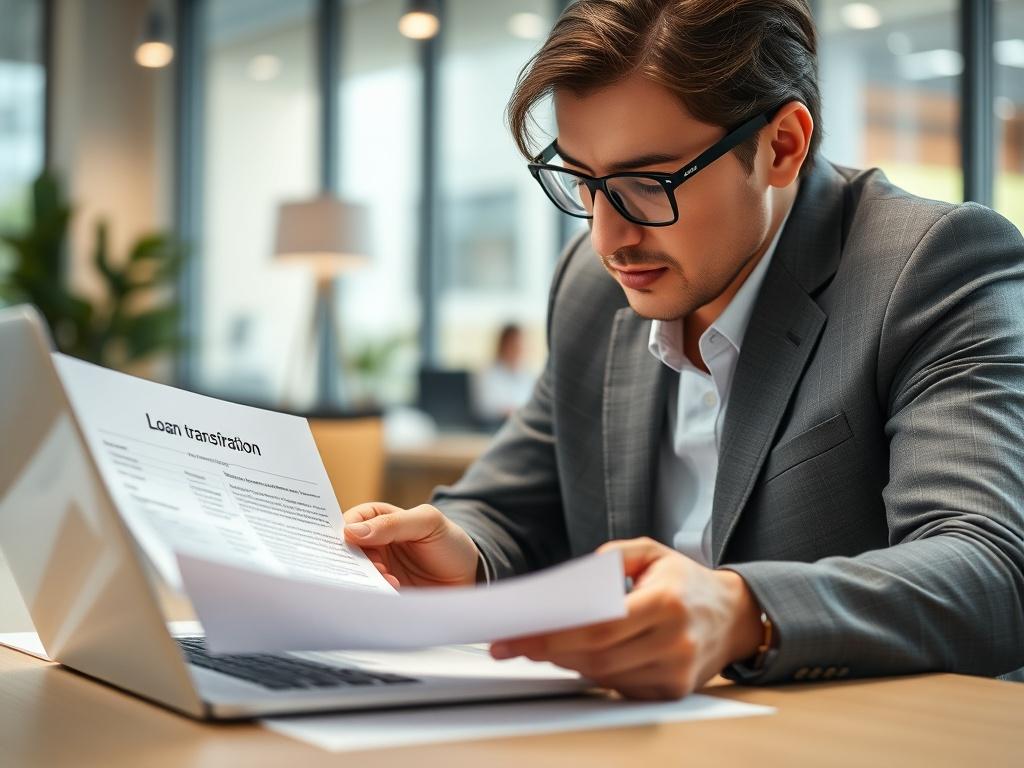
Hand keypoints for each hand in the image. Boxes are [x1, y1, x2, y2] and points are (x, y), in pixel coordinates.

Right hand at [342, 502, 480, 588]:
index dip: (345, 532)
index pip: (349, 522)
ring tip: (392, 580)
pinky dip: (376, 594)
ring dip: (368, 578)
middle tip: (376, 566)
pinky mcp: (382, 592)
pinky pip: (369, 594)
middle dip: (355, 560)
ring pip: (355, 575)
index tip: (351, 543)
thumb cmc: (449, 541)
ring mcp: (376, 570)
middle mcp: (371, 545)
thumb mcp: (427, 522)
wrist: (470, 576)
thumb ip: (392, 523)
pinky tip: (395, 590)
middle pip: (346, 552)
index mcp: (377, 519)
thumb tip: (352, 532)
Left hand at [489, 537, 763, 699]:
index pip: (601, 626)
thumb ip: (610, 557)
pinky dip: (593, 672)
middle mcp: (675, 642)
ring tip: (535, 646)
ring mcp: (676, 672)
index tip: (520, 634)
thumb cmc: (684, 580)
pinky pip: (620, 686)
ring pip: (604, 675)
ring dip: (565, 662)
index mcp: (667, 602)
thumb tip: (571, 582)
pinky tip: (572, 657)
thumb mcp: (651, 551)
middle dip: (548, 650)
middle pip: (597, 656)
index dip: (556, 633)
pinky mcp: (673, 691)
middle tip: (512, 643)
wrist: (734, 615)